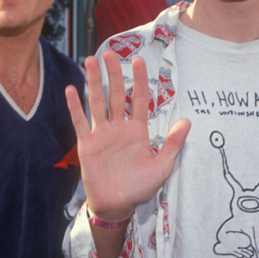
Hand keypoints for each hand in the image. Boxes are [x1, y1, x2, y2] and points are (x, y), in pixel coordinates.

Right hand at [65, 50, 189, 218]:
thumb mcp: (162, 167)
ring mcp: (102, 134)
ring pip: (97, 102)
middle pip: (115, 94)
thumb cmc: (140, 187)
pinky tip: (71, 89)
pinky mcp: (87, 144)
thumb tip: (187, 121)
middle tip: (110, 53)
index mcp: (138, 130)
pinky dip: (75, 106)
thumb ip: (174, 144)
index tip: (138, 60)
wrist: (117, 205)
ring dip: (93, 82)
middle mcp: (119, 127)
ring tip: (90, 61)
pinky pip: (80, 122)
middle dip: (113, 73)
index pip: (138, 99)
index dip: (138, 80)